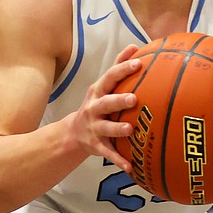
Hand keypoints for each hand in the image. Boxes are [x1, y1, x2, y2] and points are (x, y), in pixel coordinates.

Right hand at [68, 44, 142, 170]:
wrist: (73, 133)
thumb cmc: (97, 104)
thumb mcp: (104, 85)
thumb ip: (118, 66)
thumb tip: (135, 45)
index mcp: (98, 91)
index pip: (111, 77)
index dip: (123, 69)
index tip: (138, 62)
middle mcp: (94, 108)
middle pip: (106, 103)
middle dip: (118, 100)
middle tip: (134, 98)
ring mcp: (94, 127)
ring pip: (106, 129)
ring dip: (117, 129)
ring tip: (130, 129)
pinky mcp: (95, 146)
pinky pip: (108, 153)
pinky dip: (118, 160)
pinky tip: (130, 167)